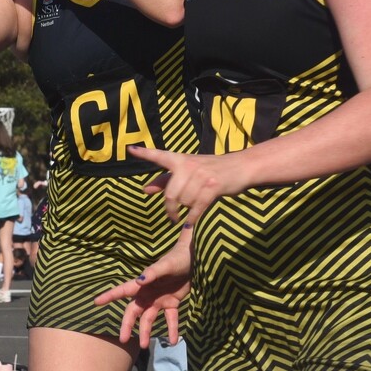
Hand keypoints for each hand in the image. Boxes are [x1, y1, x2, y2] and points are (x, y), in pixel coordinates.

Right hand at [94, 233, 192, 346]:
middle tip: (123, 339)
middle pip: (134, 312)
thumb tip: (139, 281)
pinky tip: (173, 341)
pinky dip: (172, 330)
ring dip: (147, 332)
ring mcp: (160, 300)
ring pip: (149, 319)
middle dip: (128, 325)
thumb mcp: (166, 266)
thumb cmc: (177, 259)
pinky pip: (170, 319)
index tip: (96, 302)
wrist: (194, 260)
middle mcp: (148, 294)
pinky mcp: (172, 303)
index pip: (123, 290)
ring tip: (145, 346)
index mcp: (143, 284)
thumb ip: (153, 273)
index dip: (109, 296)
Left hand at [129, 145, 249, 223]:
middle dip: (170, 210)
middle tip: (172, 217)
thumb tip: (144, 190)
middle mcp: (189, 165)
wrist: (240, 166)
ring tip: (192, 208)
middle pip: (171, 195)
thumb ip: (165, 181)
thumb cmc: (211, 169)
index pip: (159, 156)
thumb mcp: (188, 170)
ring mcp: (202, 175)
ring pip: (184, 202)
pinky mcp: (213, 186)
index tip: (130, 149)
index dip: (144, 153)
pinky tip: (191, 221)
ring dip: (186, 210)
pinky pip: (197, 207)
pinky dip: (193, 217)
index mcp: (180, 159)